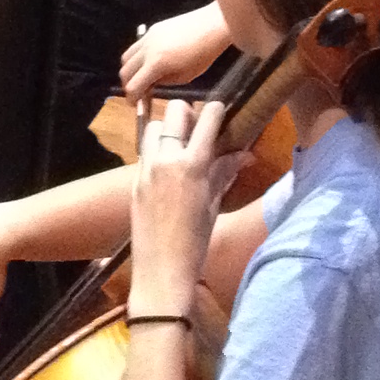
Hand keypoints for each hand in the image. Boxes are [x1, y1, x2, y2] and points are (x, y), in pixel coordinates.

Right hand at [118, 3, 233, 97]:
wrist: (212, 26)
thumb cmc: (204, 53)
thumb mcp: (185, 76)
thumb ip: (164, 82)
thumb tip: (151, 85)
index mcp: (156, 63)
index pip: (133, 85)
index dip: (132, 98)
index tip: (135, 104)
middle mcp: (147, 49)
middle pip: (125, 71)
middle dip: (128, 84)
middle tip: (137, 92)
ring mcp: (148, 37)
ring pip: (126, 57)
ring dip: (130, 70)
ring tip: (141, 77)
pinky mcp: (153, 29)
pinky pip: (136, 45)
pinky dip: (137, 57)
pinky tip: (149, 62)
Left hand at [128, 96, 230, 298]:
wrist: (161, 271)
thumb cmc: (195, 243)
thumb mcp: (213, 206)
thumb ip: (224, 174)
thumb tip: (245, 154)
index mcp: (191, 166)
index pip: (206, 120)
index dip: (216, 109)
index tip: (221, 108)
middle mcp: (166, 160)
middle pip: (174, 112)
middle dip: (188, 113)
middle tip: (198, 129)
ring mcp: (146, 169)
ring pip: (153, 127)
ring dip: (167, 129)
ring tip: (179, 146)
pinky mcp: (134, 180)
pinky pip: (144, 152)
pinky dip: (155, 150)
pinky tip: (167, 168)